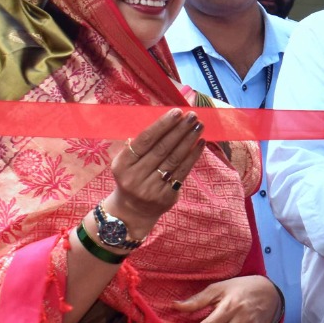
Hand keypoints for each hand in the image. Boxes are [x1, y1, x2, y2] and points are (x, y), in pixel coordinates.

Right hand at [108, 109, 206, 237]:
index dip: (162, 125)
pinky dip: (193, 156)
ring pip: (174, 159)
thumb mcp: (127, 162)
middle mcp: (135, 177)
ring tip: (199, 126)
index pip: (145, 140)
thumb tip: (166, 122)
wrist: (133, 211)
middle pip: (162, 148)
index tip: (177, 112)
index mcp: (123, 164)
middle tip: (192, 116)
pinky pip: (182, 172)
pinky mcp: (166, 196)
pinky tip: (200, 144)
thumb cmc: (132, 177)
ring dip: (189, 140)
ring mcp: (151, 188)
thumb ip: (141, 145)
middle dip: (179, 129)